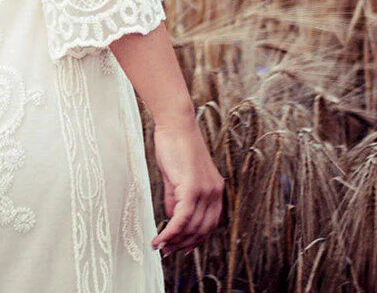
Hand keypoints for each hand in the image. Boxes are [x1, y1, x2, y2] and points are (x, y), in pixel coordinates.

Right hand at [150, 116, 223, 256]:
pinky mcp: (192, 188)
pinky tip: (161, 238)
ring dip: (175, 240)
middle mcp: (215, 193)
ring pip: (191, 227)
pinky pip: (182, 219)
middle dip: (184, 244)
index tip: (180, 247)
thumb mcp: (177, 177)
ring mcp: (205, 191)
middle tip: (167, 251)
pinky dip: (171, 232)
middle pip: (202, 230)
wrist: (175, 124)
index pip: (209, 225)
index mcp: (215, 191)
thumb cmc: (175, 145)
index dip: (195, 239)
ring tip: (161, 246)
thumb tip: (173, 218)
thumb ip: (177, 199)